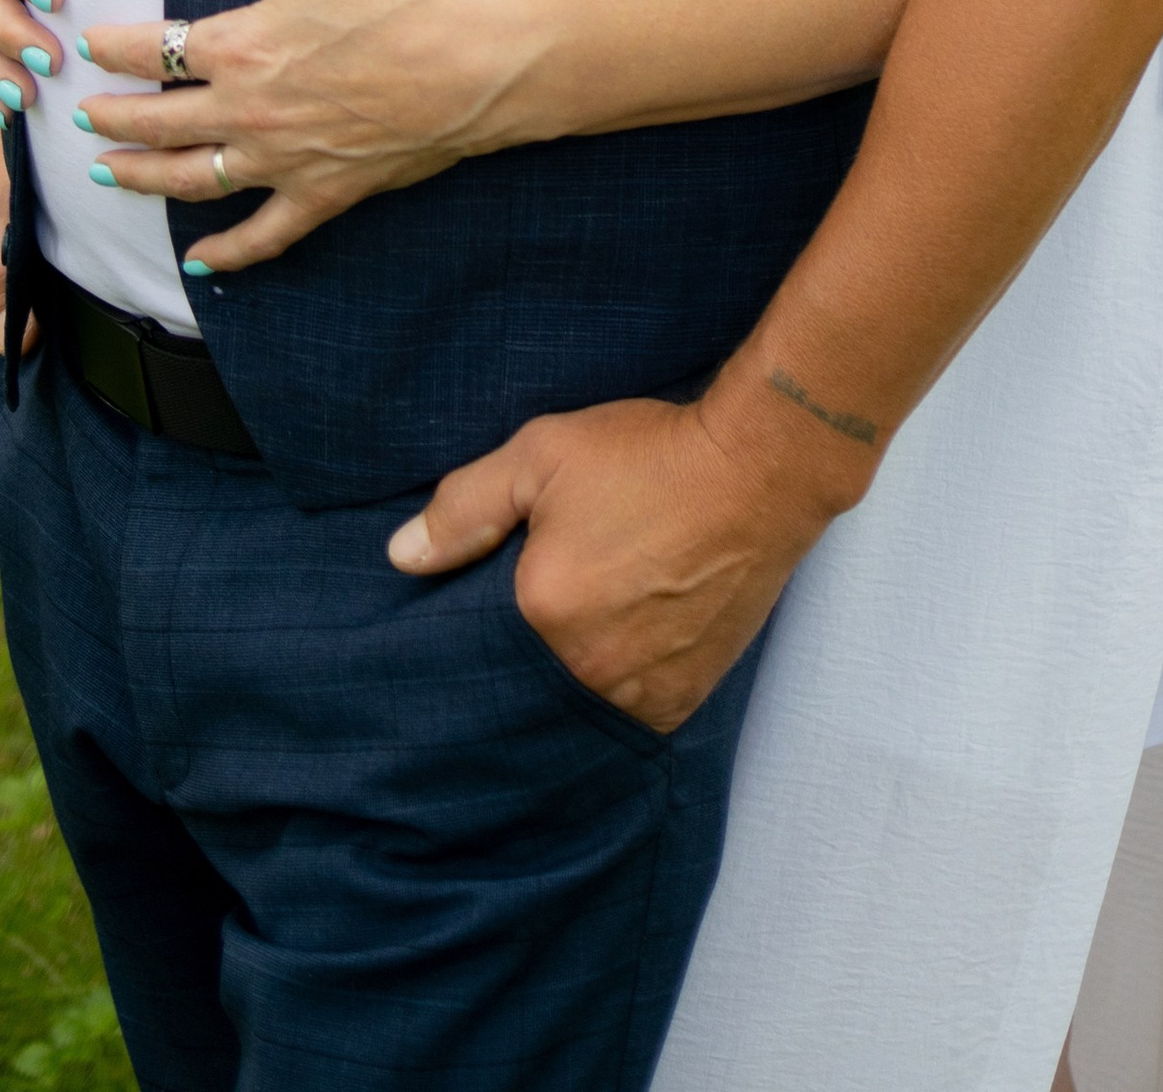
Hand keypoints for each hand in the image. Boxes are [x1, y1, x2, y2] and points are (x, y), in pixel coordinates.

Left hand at [70, 0, 535, 274]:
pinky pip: (263, 235)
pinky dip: (227, 252)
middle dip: (110, 118)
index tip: (88, 44)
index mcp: (242, 45)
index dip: (111, 47)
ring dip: (142, 178)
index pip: (150, 50)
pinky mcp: (326, 194)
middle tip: (80, 113)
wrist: (483, 58)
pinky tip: (200, 262)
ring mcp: (285, 161)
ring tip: (108, 174)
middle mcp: (249, 111)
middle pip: (156, 123)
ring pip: (191, 181)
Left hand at [385, 380, 857, 733]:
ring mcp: (641, 692)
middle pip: (532, 675)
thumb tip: (402, 556)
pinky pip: (632, 709)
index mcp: (544, 611)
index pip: (482, 641)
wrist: (761, 468)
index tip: (500, 593)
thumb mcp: (545, 453)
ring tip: (595, 619)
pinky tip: (630, 637)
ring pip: (583, 697)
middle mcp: (589, 669)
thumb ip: (468, 505)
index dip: (486, 618)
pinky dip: (623, 683)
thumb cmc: (650, 454)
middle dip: (532, 647)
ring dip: (579, 670)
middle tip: (557, 600)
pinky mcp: (685, 699)